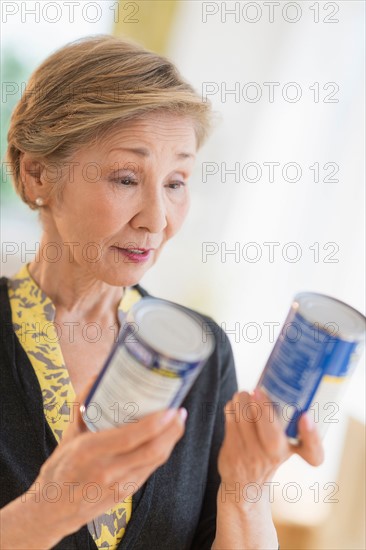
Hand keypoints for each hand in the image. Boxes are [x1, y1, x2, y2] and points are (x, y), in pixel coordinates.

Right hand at [32, 377, 186, 540]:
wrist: (53, 508)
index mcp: (89, 451)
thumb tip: (97, 376)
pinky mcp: (125, 494)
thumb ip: (83, 405)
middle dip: (172, 431)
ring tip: (178, 421)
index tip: (170, 409)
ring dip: (171, 441)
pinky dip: (161, 452)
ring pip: (154, 462)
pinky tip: (166, 439)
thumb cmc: (61, 466)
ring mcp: (117, 486)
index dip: (155, 424)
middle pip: (151, 451)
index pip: (130, 438)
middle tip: (180, 411)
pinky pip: (149, 470)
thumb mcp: (68, 434)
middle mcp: (106, 470)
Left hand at [217, 388, 323, 497]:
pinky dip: (232, 408)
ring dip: (242, 401)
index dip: (312, 435)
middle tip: (257, 391)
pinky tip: (235, 405)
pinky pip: (231, 422)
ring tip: (244, 395)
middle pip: (273, 436)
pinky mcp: (233, 454)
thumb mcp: (285, 443)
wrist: (245, 485)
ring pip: (245, 421)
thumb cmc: (268, 454)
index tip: (306, 417)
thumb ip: (287, 419)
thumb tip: (279, 380)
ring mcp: (253, 457)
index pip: (314, 453)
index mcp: (294, 451)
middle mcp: (276, 457)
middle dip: (263, 408)